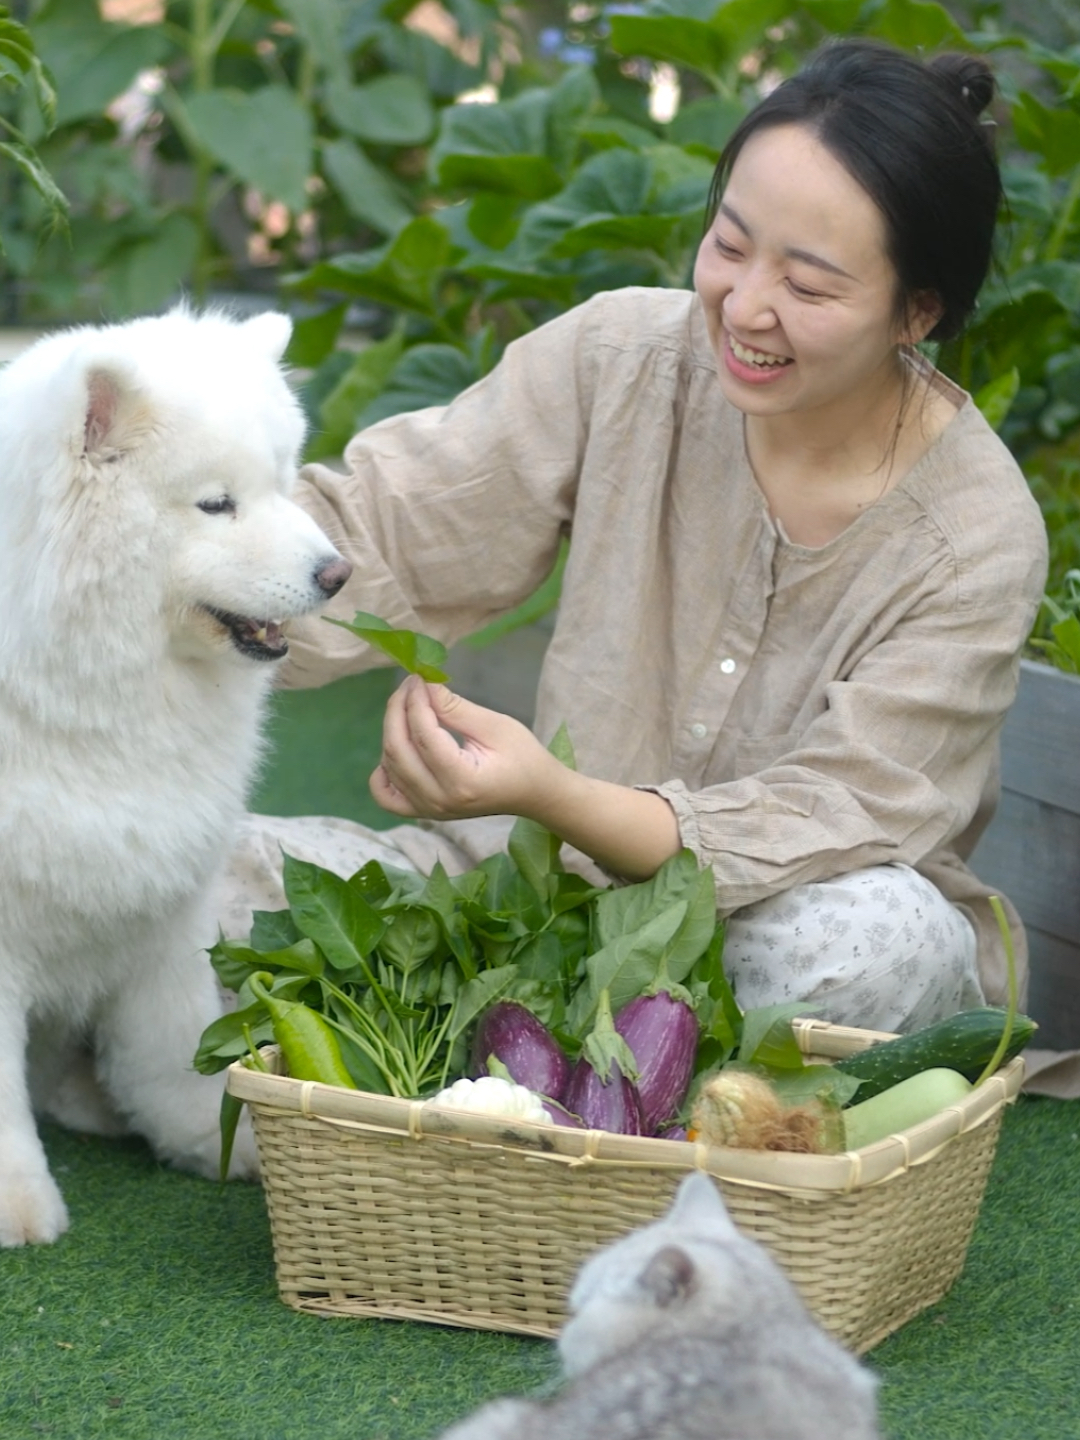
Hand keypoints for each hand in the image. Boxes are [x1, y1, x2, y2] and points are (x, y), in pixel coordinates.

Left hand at [371, 675, 557, 821]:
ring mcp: (429, 810)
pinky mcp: (424, 812)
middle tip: (411, 684)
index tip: (420, 676)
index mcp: (461, 780)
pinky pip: (386, 796)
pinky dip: (382, 772)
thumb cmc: (523, 757)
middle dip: (398, 710)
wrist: (535, 793)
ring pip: (390, 766)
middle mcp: (439, 800)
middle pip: (398, 749)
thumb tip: (424, 684)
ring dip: (392, 731)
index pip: (423, 735)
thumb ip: (455, 708)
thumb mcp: (494, 726)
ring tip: (408, 705)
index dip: (416, 700)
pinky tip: (395, 751)